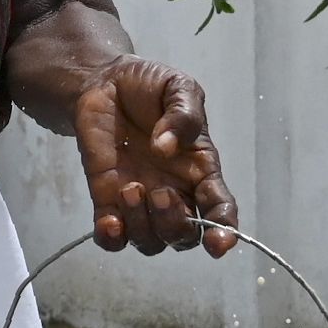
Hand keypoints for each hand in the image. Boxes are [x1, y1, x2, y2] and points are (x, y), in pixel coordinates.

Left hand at [75, 57, 237, 256]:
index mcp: (199, 169)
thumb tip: (168, 147)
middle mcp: (174, 192)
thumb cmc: (148, 87)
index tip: (218, 243)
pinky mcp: (106, 199)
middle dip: (174, 224)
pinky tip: (109, 220)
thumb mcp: (178, 87)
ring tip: (128, 187)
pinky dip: (112, 238)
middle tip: (158, 191)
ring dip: (142, 226)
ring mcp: (140, 200)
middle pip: (183, 236)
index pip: (219, 209)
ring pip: (150, 242)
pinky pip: (111, 238)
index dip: (223, 231)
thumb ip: (183, 114)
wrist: (103, 83)